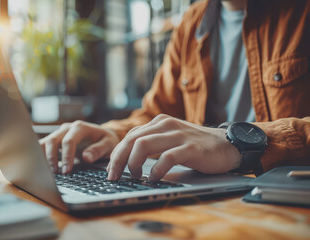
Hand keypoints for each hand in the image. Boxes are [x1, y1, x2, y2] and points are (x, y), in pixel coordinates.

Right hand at [39, 121, 119, 173]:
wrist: (103, 136)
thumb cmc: (106, 141)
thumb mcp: (109, 145)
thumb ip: (98, 150)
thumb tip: (86, 157)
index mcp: (80, 128)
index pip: (69, 141)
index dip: (66, 156)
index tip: (66, 170)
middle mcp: (68, 128)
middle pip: (53, 140)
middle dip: (52, 157)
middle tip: (56, 173)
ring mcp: (60, 133)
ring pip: (45, 142)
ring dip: (43, 156)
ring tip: (46, 171)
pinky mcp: (56, 139)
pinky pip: (44, 145)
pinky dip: (41, 155)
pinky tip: (41, 166)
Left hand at [107, 114, 240, 180]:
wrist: (226, 145)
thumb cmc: (195, 146)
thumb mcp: (170, 138)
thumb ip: (152, 143)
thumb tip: (128, 160)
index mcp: (158, 123)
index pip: (129, 136)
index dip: (117, 154)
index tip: (111, 170)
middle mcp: (165, 125)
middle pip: (132, 140)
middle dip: (118, 160)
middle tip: (114, 176)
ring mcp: (178, 135)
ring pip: (144, 146)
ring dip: (133, 164)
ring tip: (135, 177)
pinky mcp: (190, 148)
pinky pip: (166, 158)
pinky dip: (156, 170)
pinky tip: (154, 179)